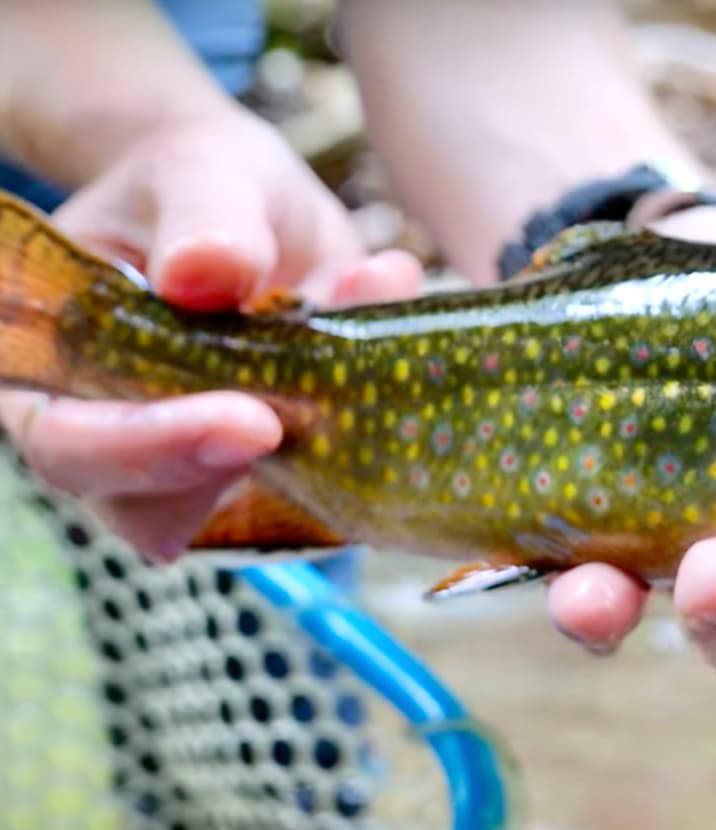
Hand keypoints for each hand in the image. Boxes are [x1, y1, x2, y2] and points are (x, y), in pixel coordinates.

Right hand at [0, 108, 423, 560]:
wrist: (251, 200)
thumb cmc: (195, 184)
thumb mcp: (198, 169)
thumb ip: (202, 216)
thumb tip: (207, 272)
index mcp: (60, 370)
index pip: (70, 444)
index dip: (148, 449)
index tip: (246, 423)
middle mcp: (124, 435)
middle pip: (151, 510)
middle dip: (229, 473)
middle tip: (294, 421)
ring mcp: (208, 464)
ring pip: (255, 510)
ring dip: (320, 447)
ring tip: (364, 304)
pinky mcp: (286, 468)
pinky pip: (333, 482)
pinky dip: (372, 425)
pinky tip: (390, 319)